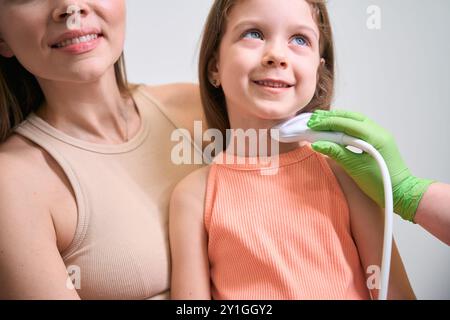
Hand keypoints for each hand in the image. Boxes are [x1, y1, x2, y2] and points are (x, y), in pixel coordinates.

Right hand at [307, 109, 433, 221]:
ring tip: (321, 120)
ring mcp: (379, 134)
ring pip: (355, 120)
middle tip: (313, 119)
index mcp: (374, 136)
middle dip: (331, 117)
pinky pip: (359, 127)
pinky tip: (335, 128)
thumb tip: (317, 144)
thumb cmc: (381, 183)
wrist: (401, 193)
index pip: (346, 123)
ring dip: (338, 119)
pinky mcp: (378, 139)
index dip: (327, 123)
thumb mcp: (355, 168)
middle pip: (351, 117)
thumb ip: (336, 152)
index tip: (312, 125)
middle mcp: (378, 131)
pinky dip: (345, 125)